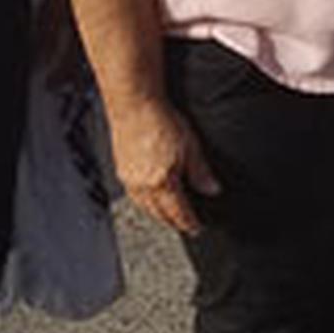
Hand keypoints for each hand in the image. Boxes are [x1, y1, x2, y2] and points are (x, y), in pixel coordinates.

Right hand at [103, 96, 219, 234]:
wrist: (134, 104)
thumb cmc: (160, 120)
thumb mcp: (190, 147)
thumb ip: (201, 172)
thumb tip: (212, 189)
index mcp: (161, 182)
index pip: (177, 212)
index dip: (188, 223)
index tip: (196, 228)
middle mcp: (142, 185)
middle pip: (158, 214)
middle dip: (173, 222)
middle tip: (184, 225)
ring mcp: (129, 178)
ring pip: (144, 207)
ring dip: (157, 214)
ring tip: (168, 215)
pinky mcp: (121, 169)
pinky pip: (133, 195)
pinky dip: (144, 202)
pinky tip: (149, 197)